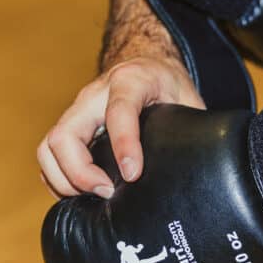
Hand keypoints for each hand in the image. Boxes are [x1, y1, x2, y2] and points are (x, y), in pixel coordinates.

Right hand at [37, 55, 204, 198]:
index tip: (132, 175)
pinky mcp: (69, 126)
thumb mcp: (188, 97)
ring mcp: (77, 110)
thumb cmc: (168, 83)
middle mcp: (95, 94)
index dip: (124, 145)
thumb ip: (195, 125)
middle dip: (80, 172)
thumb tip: (213, 163)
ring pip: (49, 146)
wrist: (145, 64)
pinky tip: (81, 195)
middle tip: (107, 194)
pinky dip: (58, 179)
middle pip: (65, 133)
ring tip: (93, 198)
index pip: (118, 111)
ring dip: (64, 179)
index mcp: (130, 81)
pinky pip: (49, 155)